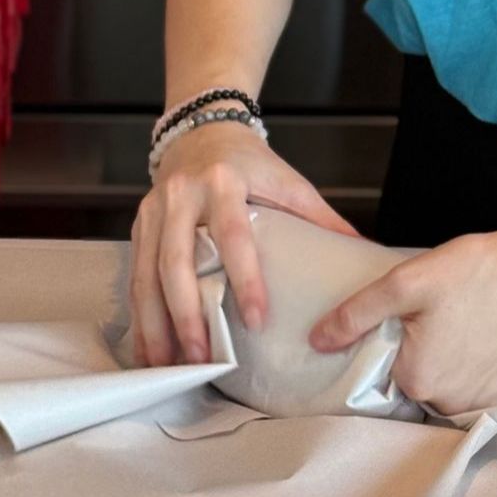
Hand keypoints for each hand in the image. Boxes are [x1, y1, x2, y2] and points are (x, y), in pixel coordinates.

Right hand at [129, 118, 359, 366]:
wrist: (202, 130)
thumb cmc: (249, 163)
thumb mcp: (287, 181)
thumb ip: (319, 217)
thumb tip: (362, 252)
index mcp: (222, 181)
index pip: (233, 235)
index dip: (245, 278)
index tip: (259, 321)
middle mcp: (181, 195)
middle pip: (176, 262)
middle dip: (186, 314)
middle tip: (202, 358)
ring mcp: (153, 210)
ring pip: (147, 274)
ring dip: (155, 324)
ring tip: (166, 366)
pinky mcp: (139, 225)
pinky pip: (135, 276)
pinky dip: (139, 316)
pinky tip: (148, 348)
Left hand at [307, 210, 496, 415]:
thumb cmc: (475, 272)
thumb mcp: (405, 283)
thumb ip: (355, 315)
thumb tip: (317, 341)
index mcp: (418, 381)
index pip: (380, 380)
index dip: (380, 353)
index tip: (391, 331)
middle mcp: (450, 403)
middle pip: (412, 390)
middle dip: (411, 361)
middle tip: (423, 323)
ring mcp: (483, 401)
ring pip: (443, 393)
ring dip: (441, 368)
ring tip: (449, 327)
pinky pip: (473, 390)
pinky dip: (469, 370)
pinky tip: (473, 336)